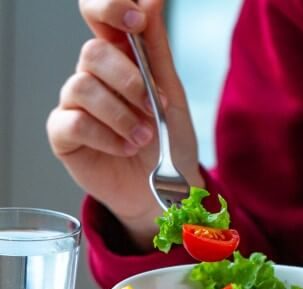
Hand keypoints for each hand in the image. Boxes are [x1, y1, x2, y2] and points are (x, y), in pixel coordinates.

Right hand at [47, 0, 202, 249]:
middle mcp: (94, 78)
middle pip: (92, 53)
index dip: (110, 8)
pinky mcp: (65, 135)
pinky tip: (124, 148)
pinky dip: (105, 136)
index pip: (99, 17)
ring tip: (144, 138)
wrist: (167, 191)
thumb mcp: (172, 98)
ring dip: (121, 114)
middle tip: (152, 107)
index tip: (136, 18)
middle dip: (128, 80)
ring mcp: (76, 106)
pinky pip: (73, 122)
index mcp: (122, 61)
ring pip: (82, 86)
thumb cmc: (169, 146)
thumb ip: (158, 51)